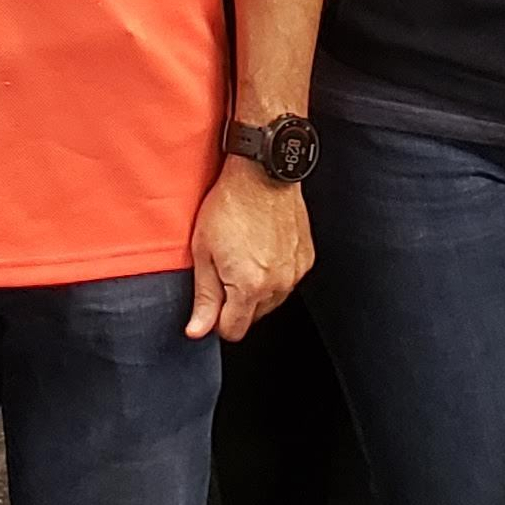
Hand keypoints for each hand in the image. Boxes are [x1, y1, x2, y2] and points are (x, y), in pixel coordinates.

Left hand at [187, 158, 311, 342]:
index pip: (233, 330)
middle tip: (224, 268)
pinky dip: (275, 273)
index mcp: (249, 287)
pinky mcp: (306, 258)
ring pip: (272, 300)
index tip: (212, 299)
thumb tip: (197, 331)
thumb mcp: (203, 251)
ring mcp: (295, 271)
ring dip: (257, 289)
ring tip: (244, 254)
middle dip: (236, 303)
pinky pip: (287, 281)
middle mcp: (277, 285)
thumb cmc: (229, 205)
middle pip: (253, 317)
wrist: (262, 172)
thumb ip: (204, 296)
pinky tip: (262, 248)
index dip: (216, 319)